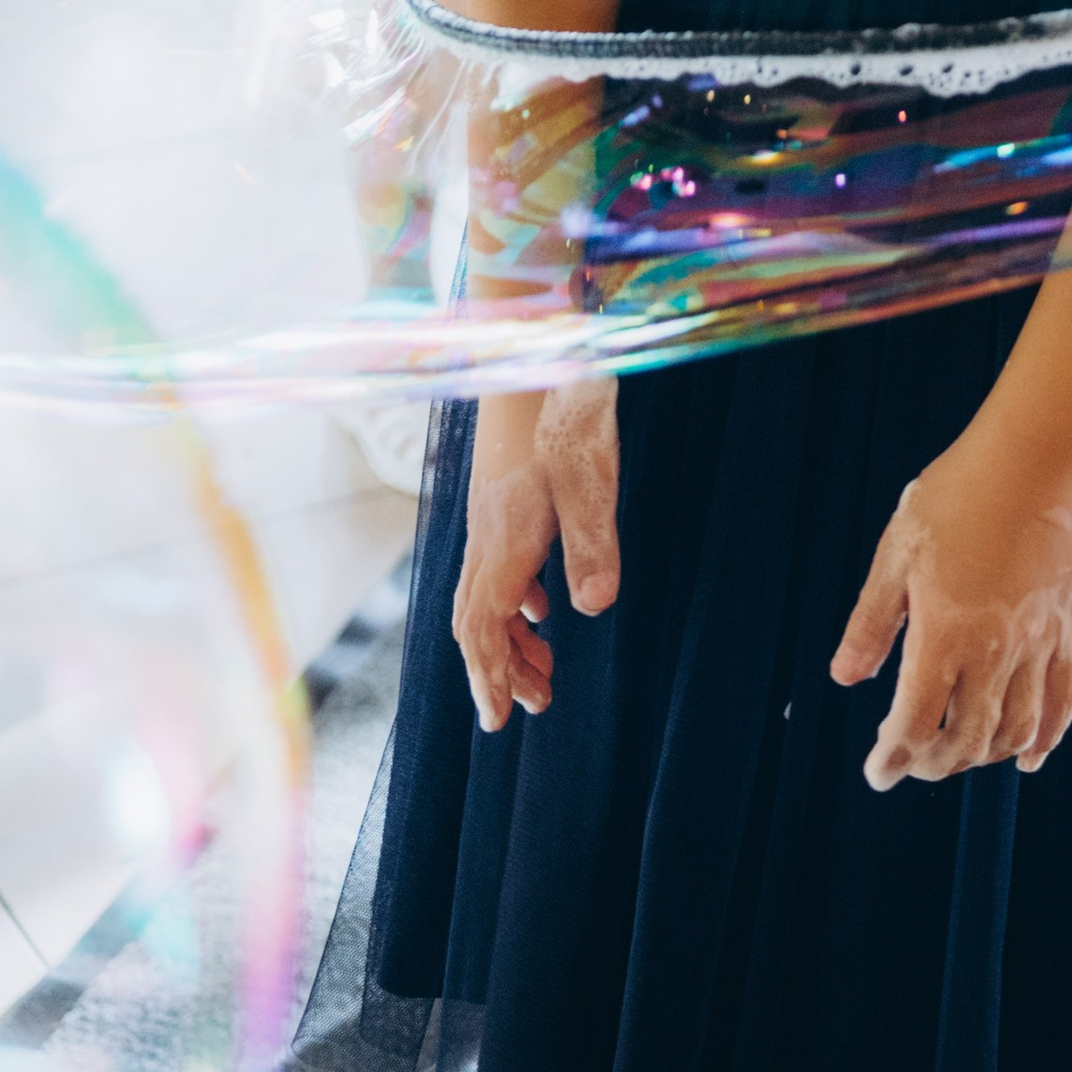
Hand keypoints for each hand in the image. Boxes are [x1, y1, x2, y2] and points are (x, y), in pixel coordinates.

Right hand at [451, 377, 619, 731]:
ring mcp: (492, 515)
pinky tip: (544, 603)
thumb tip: (593, 610)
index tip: (499, 722)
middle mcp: (486, 535)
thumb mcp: (590, 482)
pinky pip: (501, 566)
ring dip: (512, 637)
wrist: (537, 350)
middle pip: (478, 621)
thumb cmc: (565, 412)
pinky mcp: (506, 497)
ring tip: (546, 667)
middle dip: (500, 668)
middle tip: (537, 703)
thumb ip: (591, 545)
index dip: (488, 678)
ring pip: (488, 594)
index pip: (481, 629)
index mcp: (501, 542)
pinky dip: (518, 598)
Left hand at [831, 426, 1071, 788]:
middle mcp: (994, 651)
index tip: (877, 772)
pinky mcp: (1064, 630)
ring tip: (956, 752)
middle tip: (910, 759)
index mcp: (945, 634)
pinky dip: (1047, 739)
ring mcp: (1036, 643)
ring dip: (981, 756)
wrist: (1031, 458)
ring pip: (1015, 732)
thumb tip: (845, 678)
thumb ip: (871, 622)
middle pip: (965, 740)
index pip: (915, 725)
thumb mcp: (896, 553)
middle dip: (932, 764)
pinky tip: (1027, 757)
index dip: (892, 760)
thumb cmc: (956, 496)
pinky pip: (1063, 701)